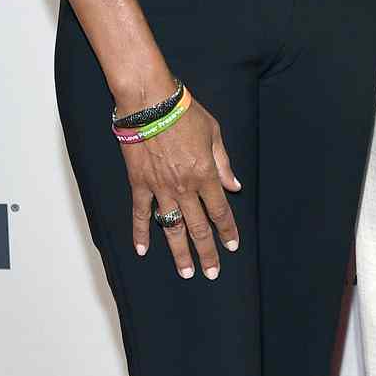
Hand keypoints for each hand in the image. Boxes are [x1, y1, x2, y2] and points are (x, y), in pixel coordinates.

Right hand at [120, 97, 240, 279]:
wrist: (150, 102)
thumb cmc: (185, 113)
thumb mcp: (214, 133)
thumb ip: (224, 163)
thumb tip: (235, 186)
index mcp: (205, 174)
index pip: (220, 211)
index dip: (227, 230)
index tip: (231, 247)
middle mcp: (184, 187)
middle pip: (198, 226)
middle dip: (207, 252)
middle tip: (212, 272)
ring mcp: (160, 188)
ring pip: (172, 227)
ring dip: (179, 252)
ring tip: (186, 272)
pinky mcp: (140, 183)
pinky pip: (141, 214)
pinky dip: (141, 233)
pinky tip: (143, 250)